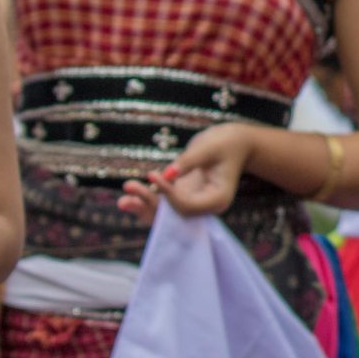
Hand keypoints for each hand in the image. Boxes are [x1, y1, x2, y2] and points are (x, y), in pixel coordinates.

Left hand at [120, 121, 249, 219]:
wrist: (236, 143)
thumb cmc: (227, 142)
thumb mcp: (209, 148)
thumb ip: (189, 161)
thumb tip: (167, 174)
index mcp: (217, 200)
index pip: (187, 206)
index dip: (168, 194)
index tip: (154, 175)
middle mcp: (204, 206)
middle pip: (173, 215)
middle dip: (149, 204)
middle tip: (127, 193)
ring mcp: (194, 202)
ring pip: (165, 211)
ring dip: (143, 205)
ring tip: (123, 200)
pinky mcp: (184, 194)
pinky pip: (163, 201)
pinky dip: (147, 198)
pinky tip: (129, 194)